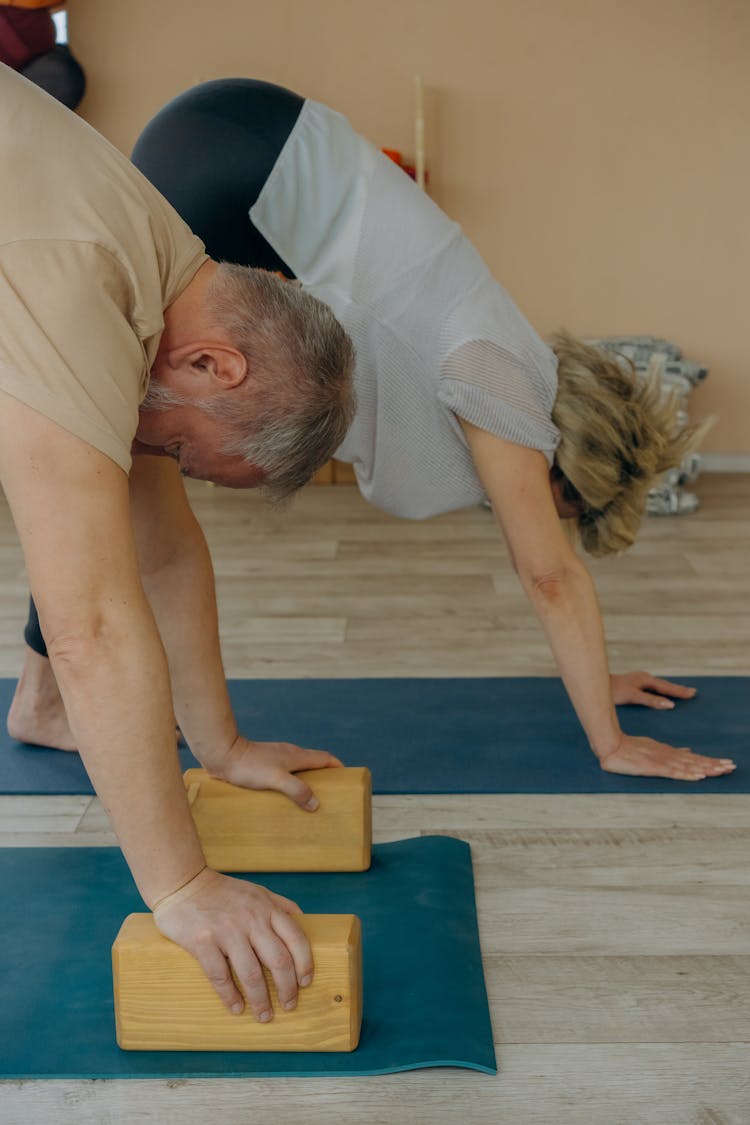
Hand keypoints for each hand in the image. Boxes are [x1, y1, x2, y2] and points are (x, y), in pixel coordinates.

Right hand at [153, 867, 312, 1018]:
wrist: (183, 884)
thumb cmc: (222, 891)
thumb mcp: (257, 891)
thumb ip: (280, 905)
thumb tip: (303, 919)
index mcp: (267, 908)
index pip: (296, 939)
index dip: (305, 964)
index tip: (306, 983)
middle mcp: (251, 919)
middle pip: (279, 961)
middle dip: (287, 989)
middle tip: (289, 1005)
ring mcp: (227, 930)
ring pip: (252, 974)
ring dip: (261, 1000)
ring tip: (264, 1015)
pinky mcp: (203, 942)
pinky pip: (220, 976)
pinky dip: (230, 996)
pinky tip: (236, 1008)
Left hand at [211, 736, 342, 809]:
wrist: (223, 754)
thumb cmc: (249, 766)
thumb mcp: (276, 780)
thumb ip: (297, 790)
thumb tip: (315, 804)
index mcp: (297, 755)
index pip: (325, 758)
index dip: (338, 767)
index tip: (347, 777)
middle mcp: (289, 754)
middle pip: (314, 763)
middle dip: (324, 776)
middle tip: (329, 794)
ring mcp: (276, 758)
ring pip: (298, 768)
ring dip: (306, 780)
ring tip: (307, 799)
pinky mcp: (264, 764)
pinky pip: (285, 772)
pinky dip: (291, 782)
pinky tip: (284, 795)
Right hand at [598, 732, 735, 780]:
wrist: (610, 745)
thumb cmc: (629, 747)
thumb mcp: (653, 748)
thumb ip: (671, 752)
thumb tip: (689, 752)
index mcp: (668, 752)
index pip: (693, 758)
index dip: (710, 762)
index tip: (725, 764)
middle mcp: (668, 755)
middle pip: (694, 762)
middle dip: (713, 765)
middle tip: (731, 767)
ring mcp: (660, 761)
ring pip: (687, 767)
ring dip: (705, 769)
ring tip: (721, 771)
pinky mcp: (652, 767)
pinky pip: (672, 772)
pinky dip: (687, 775)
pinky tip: (698, 776)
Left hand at [611, 671, 696, 708]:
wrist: (596, 684)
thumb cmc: (613, 691)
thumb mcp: (633, 697)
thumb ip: (651, 701)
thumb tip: (670, 705)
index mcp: (646, 680)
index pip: (667, 687)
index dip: (680, 691)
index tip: (693, 693)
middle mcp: (644, 678)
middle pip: (664, 685)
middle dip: (678, 689)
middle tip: (693, 692)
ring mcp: (638, 681)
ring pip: (658, 686)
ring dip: (670, 689)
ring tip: (681, 693)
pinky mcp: (633, 685)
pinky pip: (651, 688)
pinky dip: (660, 691)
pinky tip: (660, 694)